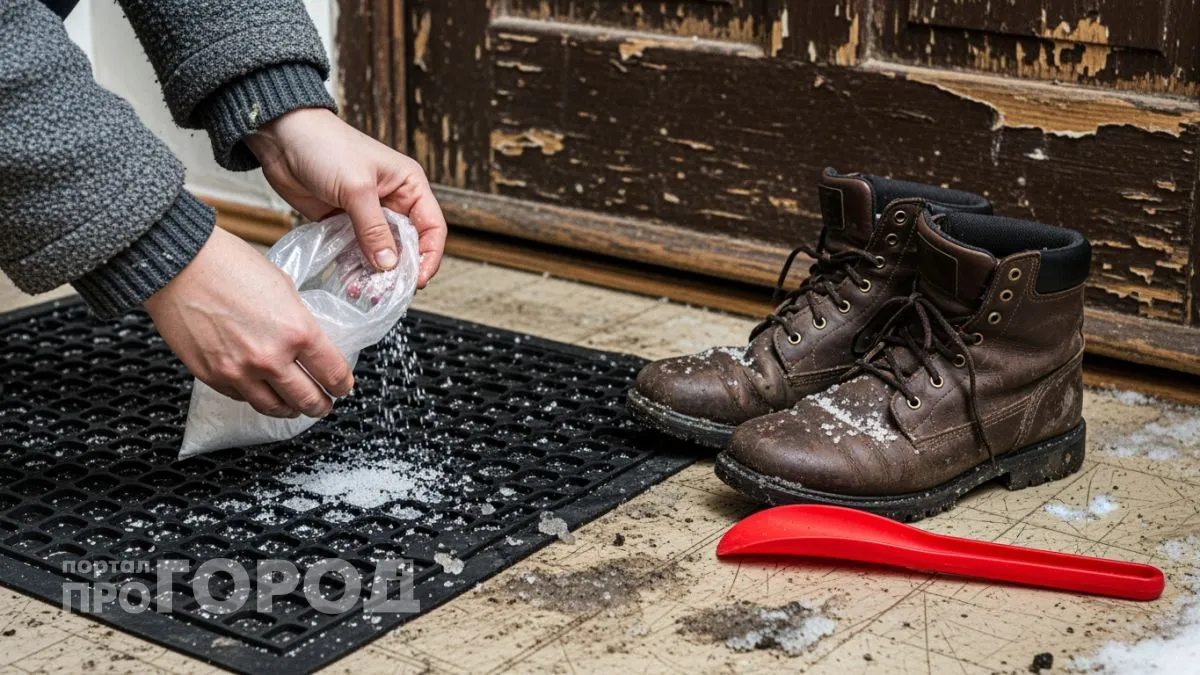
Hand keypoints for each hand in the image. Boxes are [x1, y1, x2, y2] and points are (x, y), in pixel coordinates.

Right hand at [144, 228, 353, 417]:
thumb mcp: (282, 286)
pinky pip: (242, 397)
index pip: (333, 373)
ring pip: (274, 407)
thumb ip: (297, 319)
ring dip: (290, 410)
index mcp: (297, 331)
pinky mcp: (212, 376)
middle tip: (325, 404)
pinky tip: (262, 391)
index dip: (343, 384)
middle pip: (307, 400)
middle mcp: (271, 358)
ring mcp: (239, 372)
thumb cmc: (228, 264)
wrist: (177, 264)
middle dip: (321, 405)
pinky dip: (257, 397)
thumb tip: (306, 339)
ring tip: (296, 407)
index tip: (343, 386)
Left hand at [245, 108, 445, 287]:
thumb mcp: (356, 188)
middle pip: (408, 245)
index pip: (432, 227)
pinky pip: (356, 253)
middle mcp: (393, 202)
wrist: (282, 138)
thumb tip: (389, 265)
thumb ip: (373, 229)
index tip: (417, 280)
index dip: (429, 256)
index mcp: (408, 186)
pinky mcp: (344, 223)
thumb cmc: (326, 147)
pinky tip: (350, 282)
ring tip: (366, 292)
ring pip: (382, 253)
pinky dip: (355, 269)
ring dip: (376, 275)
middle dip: (400, 270)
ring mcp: (368, 215)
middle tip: (389, 292)